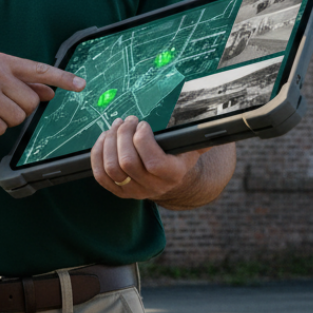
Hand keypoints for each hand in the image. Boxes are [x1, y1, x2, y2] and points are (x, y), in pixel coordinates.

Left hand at [91, 116, 206, 201]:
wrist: (170, 179)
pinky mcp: (119, 191)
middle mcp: (154, 187)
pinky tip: (104, 138)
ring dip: (109, 142)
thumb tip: (215, 129)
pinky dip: (98, 154)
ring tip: (115, 126)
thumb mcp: (191, 145)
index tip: (142, 124)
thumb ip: (199, 136)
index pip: (153, 162)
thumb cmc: (177, 154)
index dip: (142, 140)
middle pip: (128, 162)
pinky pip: (100, 176)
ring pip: (112, 168)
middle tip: (126, 120)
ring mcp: (134, 192)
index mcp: (174, 174)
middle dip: (123, 135)